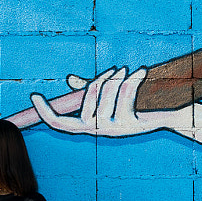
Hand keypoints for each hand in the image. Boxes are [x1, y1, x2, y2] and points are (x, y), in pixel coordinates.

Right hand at [31, 67, 175, 136]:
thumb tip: (69, 79)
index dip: (46, 112)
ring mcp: (114, 130)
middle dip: (97, 83)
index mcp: (89, 125)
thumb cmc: (134, 105)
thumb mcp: (109, 96)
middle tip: (113, 69)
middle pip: (85, 105)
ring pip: (106, 98)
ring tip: (128, 71)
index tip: (34, 96)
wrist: (167, 117)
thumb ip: (89, 89)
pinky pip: (125, 96)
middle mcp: (98, 131)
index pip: (60, 123)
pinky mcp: (131, 126)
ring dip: (118, 80)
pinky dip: (133, 80)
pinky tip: (141, 72)